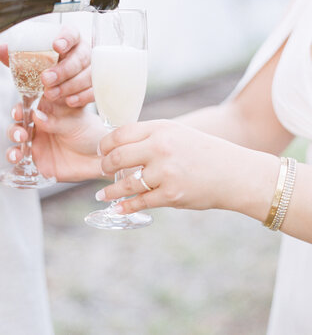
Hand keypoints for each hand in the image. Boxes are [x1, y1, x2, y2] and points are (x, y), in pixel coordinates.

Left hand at [0, 25, 93, 107]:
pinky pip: (94, 90)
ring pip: (88, 74)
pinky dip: (82, 96)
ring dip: (69, 85)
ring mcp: (92, 69)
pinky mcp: (97, 86)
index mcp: (68, 40)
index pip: (71, 33)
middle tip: (46, 79)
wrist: (60, 89)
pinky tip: (70, 101)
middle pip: (80, 56)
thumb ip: (18, 58)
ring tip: (52, 94)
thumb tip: (2, 50)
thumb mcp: (32, 64)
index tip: (56, 46)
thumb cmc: (47, 70)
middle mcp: (83, 52)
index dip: (66, 38)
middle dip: (63, 69)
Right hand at [6, 99, 107, 181]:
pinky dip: (13, 158)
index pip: (30, 100)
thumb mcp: (76, 123)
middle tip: (21, 128)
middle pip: (19, 119)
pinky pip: (18, 158)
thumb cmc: (90, 133)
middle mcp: (39, 123)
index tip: (20, 110)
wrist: (101, 158)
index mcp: (49, 108)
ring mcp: (36, 141)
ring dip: (13, 138)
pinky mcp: (35, 159)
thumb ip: (57, 121)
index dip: (22, 103)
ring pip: (15, 136)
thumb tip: (36, 115)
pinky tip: (17, 158)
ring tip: (20, 144)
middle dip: (16, 122)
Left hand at [95, 120, 277, 217]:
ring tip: (102, 194)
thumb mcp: (177, 133)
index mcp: (160, 129)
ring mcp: (165, 172)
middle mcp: (160, 148)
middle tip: (102, 171)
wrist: (235, 173)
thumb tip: (121, 145)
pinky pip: (140, 202)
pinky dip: (125, 206)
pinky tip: (117, 208)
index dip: (105, 144)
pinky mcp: (171, 194)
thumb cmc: (204, 152)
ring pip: (126, 183)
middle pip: (118, 157)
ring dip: (110, 191)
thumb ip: (151, 136)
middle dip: (104, 166)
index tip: (100, 151)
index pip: (120, 134)